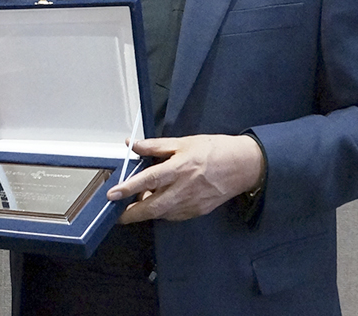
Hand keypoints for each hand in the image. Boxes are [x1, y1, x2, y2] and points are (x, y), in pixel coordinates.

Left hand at [107, 135, 264, 222]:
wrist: (244, 166)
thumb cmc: (215, 150)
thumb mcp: (184, 142)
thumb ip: (156, 146)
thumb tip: (134, 145)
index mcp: (180, 168)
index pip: (149, 180)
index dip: (129, 188)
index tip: (113, 194)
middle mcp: (185, 188)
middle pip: (153, 207)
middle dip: (132, 214)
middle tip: (117, 214)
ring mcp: (192, 203)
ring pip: (163, 214)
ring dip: (147, 212)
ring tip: (137, 206)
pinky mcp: (198, 211)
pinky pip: (174, 216)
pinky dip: (163, 212)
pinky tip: (159, 204)